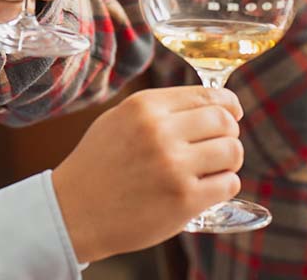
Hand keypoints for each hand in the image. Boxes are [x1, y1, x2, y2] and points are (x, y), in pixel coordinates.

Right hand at [51, 86, 244, 263]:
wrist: (74, 212)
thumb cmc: (98, 165)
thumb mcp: (119, 119)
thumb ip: (160, 109)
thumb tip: (208, 103)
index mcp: (145, 107)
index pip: (208, 95)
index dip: (228, 105)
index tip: (233, 113)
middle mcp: (160, 132)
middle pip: (224, 121)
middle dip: (229, 133)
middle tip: (220, 145)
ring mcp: (173, 167)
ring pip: (233, 152)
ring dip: (230, 161)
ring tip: (214, 169)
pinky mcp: (184, 200)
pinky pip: (229, 184)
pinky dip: (224, 186)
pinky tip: (206, 189)